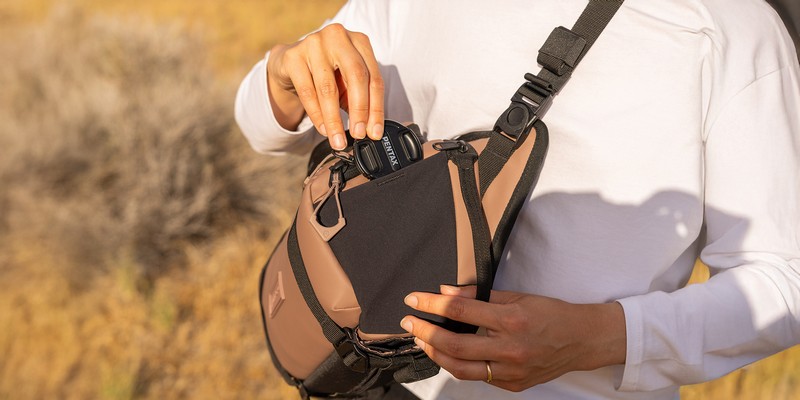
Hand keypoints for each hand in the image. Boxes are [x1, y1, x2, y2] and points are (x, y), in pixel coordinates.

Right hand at [266, 23, 384, 149]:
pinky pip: (307, 92)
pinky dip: (317, 115)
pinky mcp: (293, 57)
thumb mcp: (348, 83)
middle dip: (359, 111)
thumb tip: (370, 129)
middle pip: (356, 77)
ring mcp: (314, 43)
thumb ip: (360, 100)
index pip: (374, 78)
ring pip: (328, 88)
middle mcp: (338, 36)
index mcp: (359, 41)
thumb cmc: (327, 73)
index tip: (375, 132)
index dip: (376, 108)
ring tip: (338, 140)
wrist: (291, 62)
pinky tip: (323, 129)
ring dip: (334, 120)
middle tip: (359, 134)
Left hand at [400, 285, 626, 391]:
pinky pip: (476, 377)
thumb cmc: (552, 314)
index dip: (432, 304)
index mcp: (511, 320)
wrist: (581, 340)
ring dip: (434, 354)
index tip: (415, 299)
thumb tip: (447, 293)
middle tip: (410, 321)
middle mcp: (509, 349)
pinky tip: (448, 354)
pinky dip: (458, 365)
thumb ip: (480, 296)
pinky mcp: (512, 385)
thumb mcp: (518, 296)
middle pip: (454, 344)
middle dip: (424, 332)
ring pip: (459, 368)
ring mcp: (510, 371)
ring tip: (422, 340)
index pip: (460, 311)